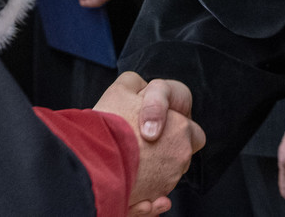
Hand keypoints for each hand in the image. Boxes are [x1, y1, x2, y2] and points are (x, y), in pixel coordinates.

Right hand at [94, 73, 205, 213]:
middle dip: (166, 152)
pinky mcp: (152, 199)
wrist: (91, 159)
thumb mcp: (122, 89)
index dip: (177, 128)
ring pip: (166, 176)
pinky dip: (145, 193)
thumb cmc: (108, 123)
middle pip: (180, 157)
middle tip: (141, 145)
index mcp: (181, 128)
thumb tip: (140, 89)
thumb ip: (137, 85)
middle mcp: (180, 157)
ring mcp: (168, 180)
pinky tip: (130, 182)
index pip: (194, 132)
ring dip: (154, 171)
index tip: (159, 129)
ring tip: (130, 161)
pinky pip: (154, 198)